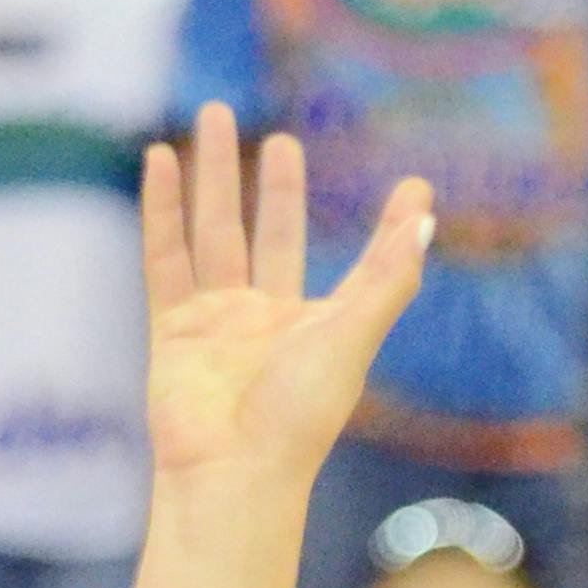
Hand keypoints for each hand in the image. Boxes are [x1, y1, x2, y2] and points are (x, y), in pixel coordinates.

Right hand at [143, 104, 431, 502]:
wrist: (229, 471)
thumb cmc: (297, 416)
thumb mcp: (351, 337)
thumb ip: (387, 275)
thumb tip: (426, 215)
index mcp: (323, 329)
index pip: (360, 265)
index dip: (386, 227)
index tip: (410, 184)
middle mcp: (269, 321)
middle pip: (271, 236)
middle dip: (274, 188)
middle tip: (280, 139)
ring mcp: (217, 322)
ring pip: (214, 232)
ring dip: (213, 176)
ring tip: (212, 116)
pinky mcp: (172, 327)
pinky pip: (165, 254)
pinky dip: (163, 206)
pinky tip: (161, 158)